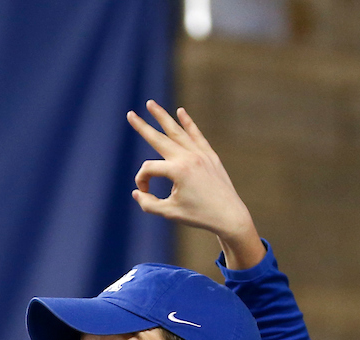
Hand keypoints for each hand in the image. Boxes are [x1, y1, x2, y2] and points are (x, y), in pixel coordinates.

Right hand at [127, 100, 264, 269]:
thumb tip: (137, 192)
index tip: (145, 194)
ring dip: (163, 117)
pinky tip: (180, 112)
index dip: (142, 181)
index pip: (148, 169)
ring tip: (151, 104)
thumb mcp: (169, 213)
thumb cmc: (198, 216)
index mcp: (177, 171)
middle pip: (159, 138)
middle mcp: (188, 158)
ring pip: (177, 131)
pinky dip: (188, 123)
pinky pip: (197, 135)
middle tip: (130, 114)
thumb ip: (148, 204)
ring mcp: (200, 154)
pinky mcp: (210, 156)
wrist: (229, 216)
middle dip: (143, 126)